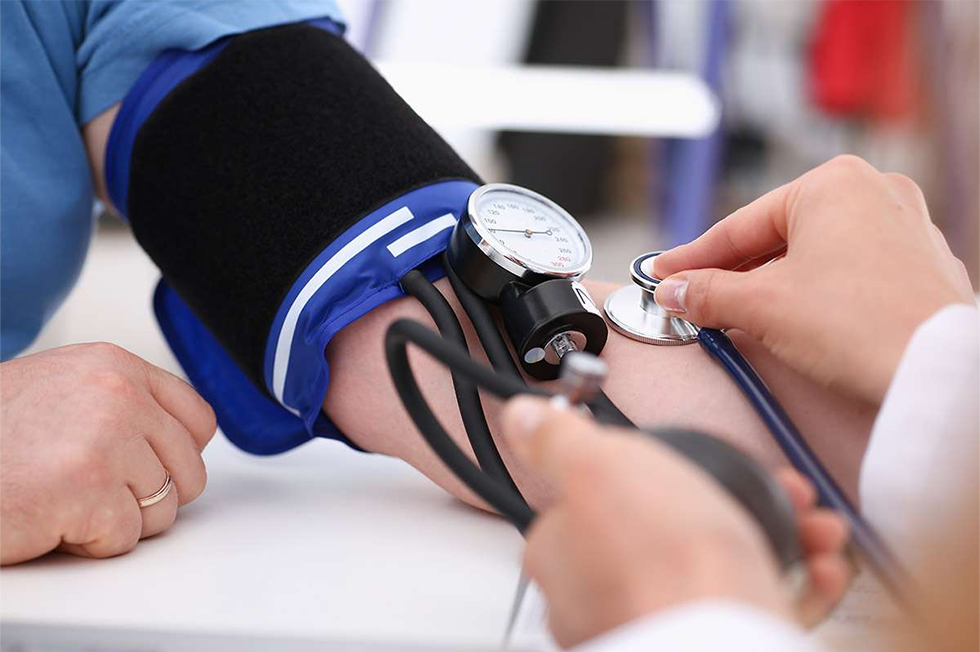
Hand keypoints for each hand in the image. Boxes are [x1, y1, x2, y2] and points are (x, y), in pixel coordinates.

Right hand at [0, 343, 215, 564]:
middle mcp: (117, 394)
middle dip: (144, 497)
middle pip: (187, 472)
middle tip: (89, 491)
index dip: (174, 458)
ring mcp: (105, 439)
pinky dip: (87, 542)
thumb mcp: (62, 392)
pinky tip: (49, 516)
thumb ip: (121, 405)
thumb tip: (179, 440)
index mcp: (115, 366)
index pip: (198, 420)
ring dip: (114, 521)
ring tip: (63, 499)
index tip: (143, 468)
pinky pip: (124, 539)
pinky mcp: (87, 489)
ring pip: (163, 511)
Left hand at [502, 396, 849, 647]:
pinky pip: (753, 604)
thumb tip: (523, 416)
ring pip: (717, 565)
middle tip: (769, 487)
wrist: (723, 642)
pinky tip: (817, 568)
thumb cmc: (661, 562)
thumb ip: (558, 439)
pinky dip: (794, 582)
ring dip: (775, 532)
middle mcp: (601, 597)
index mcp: (565, 551)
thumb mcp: (599, 466)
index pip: (594, 498)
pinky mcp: (709, 643)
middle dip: (729, 497)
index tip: (692, 457)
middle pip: (668, 528)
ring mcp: (657, 623)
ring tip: (810, 523)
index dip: (653, 467)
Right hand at [653, 155, 974, 402]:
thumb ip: (709, 293)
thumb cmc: (859, 327)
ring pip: (816, 251)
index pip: (740, 225)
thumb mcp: (763, 307)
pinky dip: (817, 289)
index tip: (663, 274)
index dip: (692, 256)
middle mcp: (874, 191)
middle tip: (694, 296)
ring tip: (740, 311)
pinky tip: (797, 316)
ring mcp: (906, 225)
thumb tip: (673, 291)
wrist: (936, 373)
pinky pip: (851, 268)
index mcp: (832, 184)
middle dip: (735, 271)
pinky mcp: (922, 263)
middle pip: (779, 235)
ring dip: (774, 282)